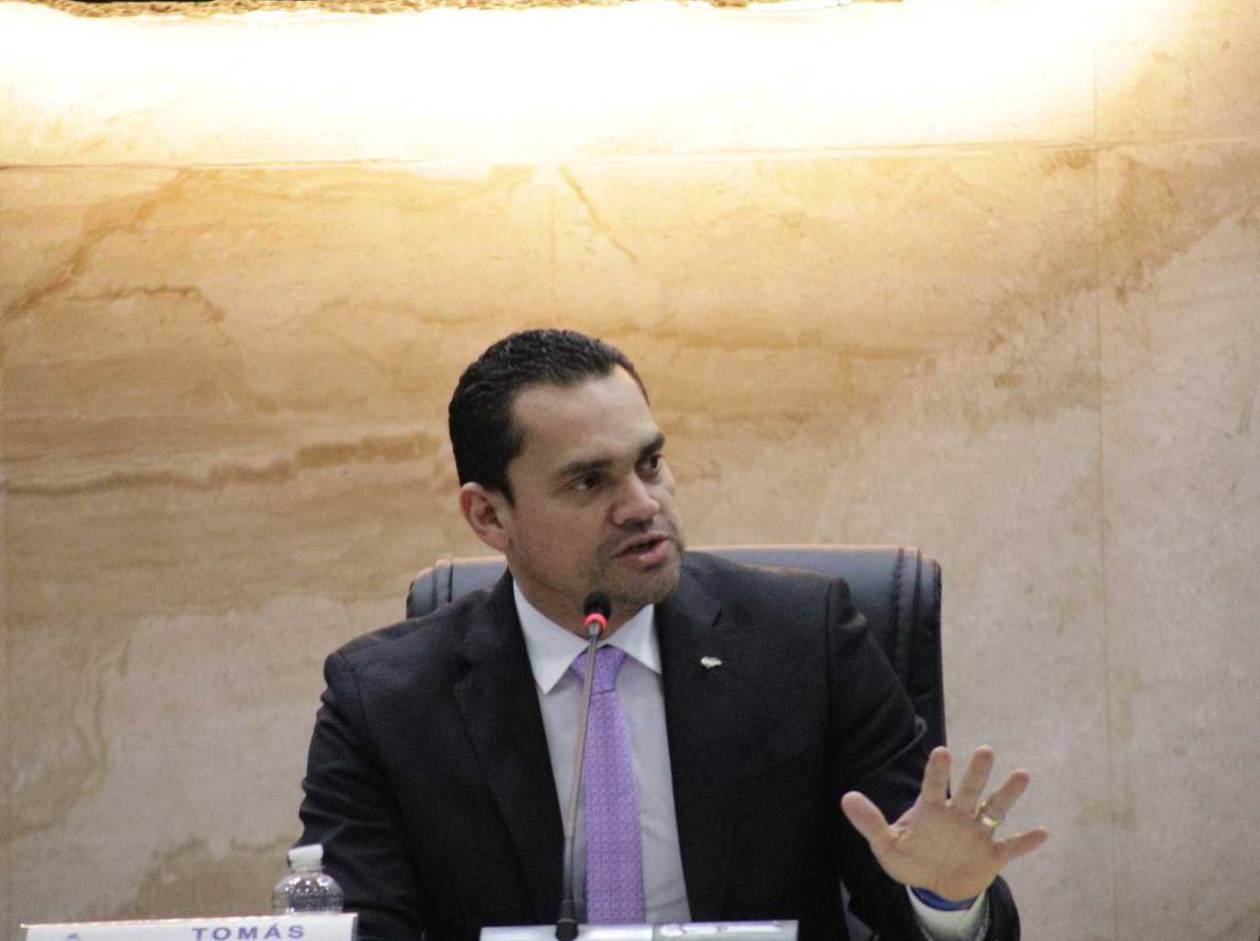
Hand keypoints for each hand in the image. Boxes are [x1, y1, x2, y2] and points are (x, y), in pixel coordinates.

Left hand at [840, 745, 1049, 901]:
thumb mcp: (887, 845)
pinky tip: (1043, 832)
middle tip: (985, 750)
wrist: (935, 886)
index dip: (938, 771)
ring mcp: (978, 833)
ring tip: (1022, 775)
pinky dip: (1026, 842)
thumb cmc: (911, 858)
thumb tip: (846, 798)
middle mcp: (958, 815)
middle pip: (970, 790)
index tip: (942, 752)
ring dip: (1008, 794)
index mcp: (931, 809)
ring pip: (995, 809)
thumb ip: (871, 823)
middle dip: (977, 772)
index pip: (934, 786)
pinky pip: (1012, 846)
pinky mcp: (993, 855)